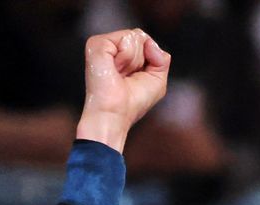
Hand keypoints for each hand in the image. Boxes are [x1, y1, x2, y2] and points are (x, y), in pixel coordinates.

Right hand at [78, 28, 169, 150]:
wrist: (116, 114)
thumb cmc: (133, 102)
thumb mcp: (157, 80)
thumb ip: (161, 59)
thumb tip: (150, 42)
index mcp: (121, 54)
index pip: (144, 40)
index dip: (148, 58)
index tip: (136, 77)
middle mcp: (111, 47)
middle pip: (140, 36)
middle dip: (141, 59)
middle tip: (127, 76)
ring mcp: (102, 44)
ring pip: (134, 36)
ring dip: (133, 60)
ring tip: (120, 74)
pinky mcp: (97, 44)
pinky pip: (125, 38)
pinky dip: (126, 56)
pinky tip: (115, 69)